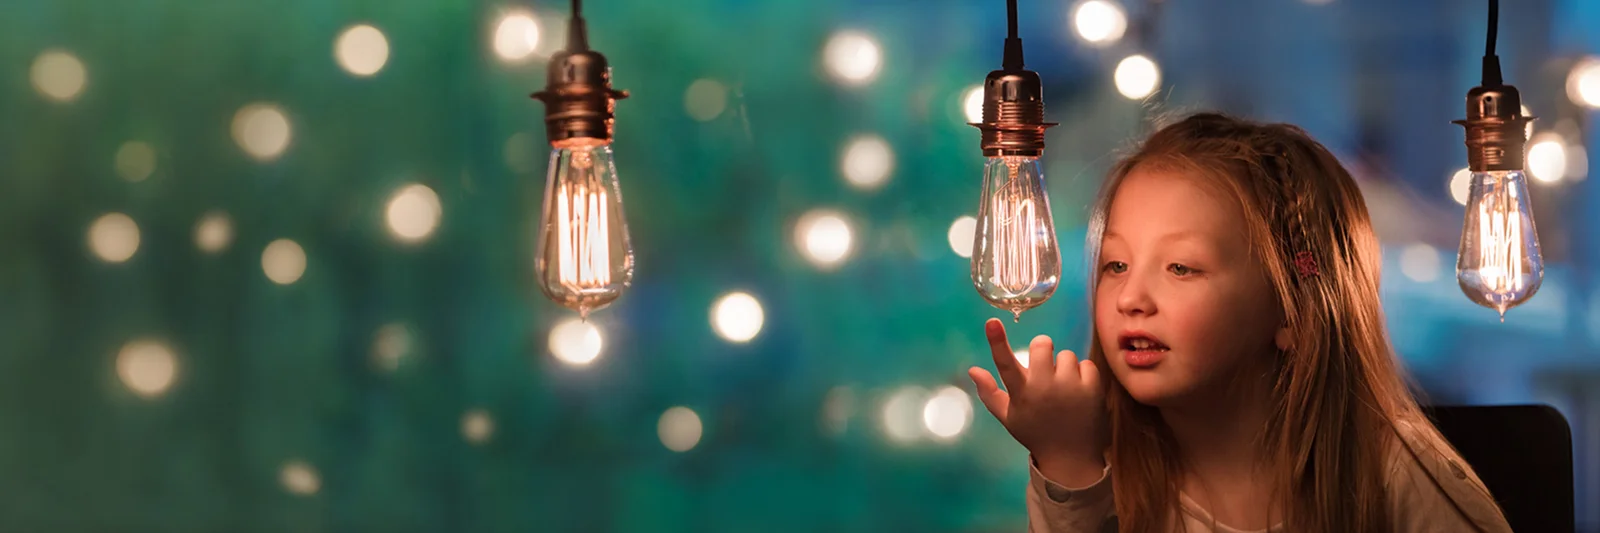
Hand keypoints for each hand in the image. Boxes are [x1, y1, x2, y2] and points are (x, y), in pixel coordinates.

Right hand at [969, 318, 1108, 485]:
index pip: (1005, 364)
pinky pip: (1086, 364)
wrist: (1072, 457)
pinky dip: (1083, 375)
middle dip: (1042, 350)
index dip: (997, 341)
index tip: (992, 321)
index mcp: (1021, 394)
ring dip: (1064, 367)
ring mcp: (1070, 387)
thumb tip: (973, 369)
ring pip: (1066, 355)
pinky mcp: (1093, 388)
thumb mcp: (1008, 417)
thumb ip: (989, 393)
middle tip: (1044, 368)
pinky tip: (1079, 392)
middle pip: (1042, 344)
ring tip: (1064, 388)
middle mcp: (1044, 387)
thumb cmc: (1036, 433)